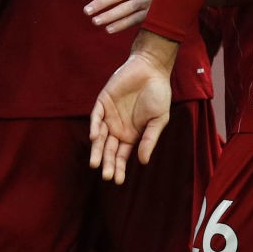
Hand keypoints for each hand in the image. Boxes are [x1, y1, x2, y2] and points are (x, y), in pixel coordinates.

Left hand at [90, 51, 173, 184]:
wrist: (152, 69)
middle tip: (106, 176)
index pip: (122, 156)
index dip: (119, 168)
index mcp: (131, 135)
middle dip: (107, 163)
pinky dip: (94, 126)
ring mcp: (109, 115)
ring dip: (97, 150)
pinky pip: (96, 116)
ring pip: (99, 137)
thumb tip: (142, 162)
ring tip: (95, 164)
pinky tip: (94, 137)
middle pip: (109, 150)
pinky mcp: (103, 102)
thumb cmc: (158, 95)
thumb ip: (149, 140)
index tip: (117, 181)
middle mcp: (118, 128)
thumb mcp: (159, 120)